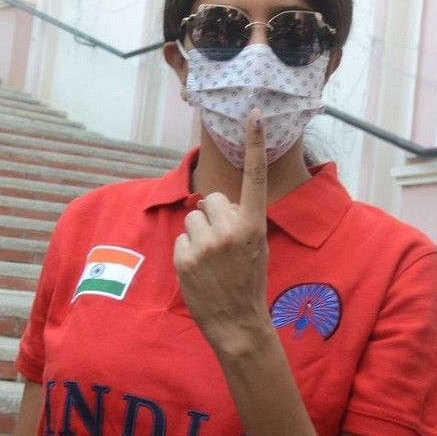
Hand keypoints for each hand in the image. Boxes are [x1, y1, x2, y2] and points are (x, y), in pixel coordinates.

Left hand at [174, 110, 273, 356]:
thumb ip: (238, 220)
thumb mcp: (256, 247)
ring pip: (192, 217)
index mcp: (254, 225)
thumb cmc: (248, 281)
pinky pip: (180, 239)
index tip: (254, 113)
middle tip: (222, 243)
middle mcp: (231, 229)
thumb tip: (208, 203)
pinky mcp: (185, 257)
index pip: (255, 178)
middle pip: (211, 199)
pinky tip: (200, 271)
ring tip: (211, 259)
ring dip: (198, 234)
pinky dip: (187, 252)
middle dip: (212, 215)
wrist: (238, 322)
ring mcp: (206, 244)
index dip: (255, 144)